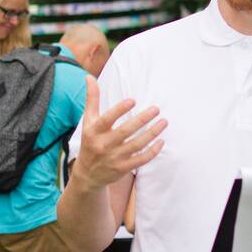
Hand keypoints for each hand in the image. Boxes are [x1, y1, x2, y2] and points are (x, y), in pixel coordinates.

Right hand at [73, 76, 166, 191]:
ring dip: (152, 134)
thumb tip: (89, 76)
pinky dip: (152, 151)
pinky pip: (140, 160)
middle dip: (142, 120)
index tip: (133, 100)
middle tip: (156, 109)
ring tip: (164, 122)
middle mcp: (104, 145)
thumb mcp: (88, 121)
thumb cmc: (90, 141)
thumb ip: (92, 99)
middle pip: (125, 132)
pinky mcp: (123, 168)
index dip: (119, 110)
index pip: (107, 119)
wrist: (88, 174)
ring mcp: (114, 158)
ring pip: (136, 145)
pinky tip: (161, 141)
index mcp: (94, 131)